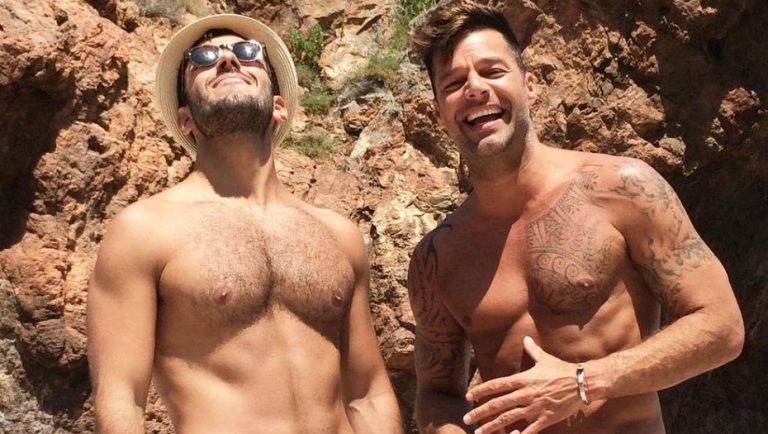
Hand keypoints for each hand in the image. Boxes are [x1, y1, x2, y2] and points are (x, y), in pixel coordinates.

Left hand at [463, 336, 583, 433]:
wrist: (583, 382)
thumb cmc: (562, 370)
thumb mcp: (545, 359)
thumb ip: (532, 350)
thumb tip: (525, 338)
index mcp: (523, 379)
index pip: (496, 385)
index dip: (481, 391)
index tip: (468, 396)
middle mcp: (526, 394)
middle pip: (498, 404)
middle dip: (480, 412)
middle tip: (467, 419)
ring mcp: (535, 407)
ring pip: (509, 419)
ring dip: (492, 426)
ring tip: (479, 432)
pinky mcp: (545, 419)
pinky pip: (529, 430)